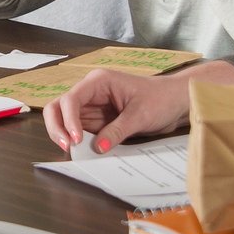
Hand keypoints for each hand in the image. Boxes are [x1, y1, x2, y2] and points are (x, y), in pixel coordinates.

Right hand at [42, 61, 233, 151]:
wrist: (176, 102)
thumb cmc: (161, 99)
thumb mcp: (140, 116)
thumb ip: (117, 131)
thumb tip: (97, 147)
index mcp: (99, 81)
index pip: (71, 99)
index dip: (69, 120)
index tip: (77, 139)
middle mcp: (91, 92)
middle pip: (59, 107)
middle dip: (57, 127)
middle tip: (67, 147)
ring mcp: (92, 106)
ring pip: (64, 119)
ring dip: (63, 134)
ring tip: (72, 150)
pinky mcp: (97, 120)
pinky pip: (79, 130)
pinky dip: (76, 141)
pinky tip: (82, 151)